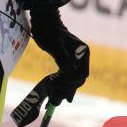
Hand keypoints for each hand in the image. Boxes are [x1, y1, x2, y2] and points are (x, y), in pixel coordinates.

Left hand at [11, 9, 88, 126]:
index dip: (71, 82)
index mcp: (83, 53)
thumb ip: (63, 59)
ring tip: (54, 103)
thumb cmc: (49, 32)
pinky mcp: (67, 62)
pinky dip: (61, 86)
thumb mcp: (56, 45)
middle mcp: (81, 57)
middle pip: (77, 79)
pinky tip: (57, 96)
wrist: (44, 23)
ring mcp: (75, 60)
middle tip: (55, 101)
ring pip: (72, 80)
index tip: (58, 84)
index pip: (82, 74)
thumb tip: (69, 75)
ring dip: (63, 91)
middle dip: (67, 90)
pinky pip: (67, 77)